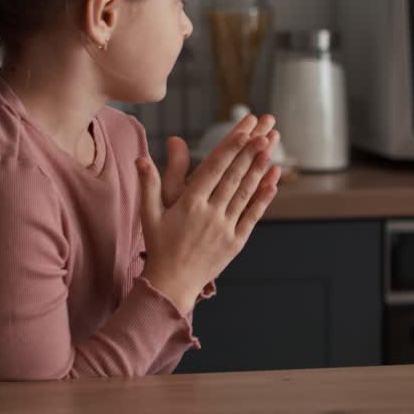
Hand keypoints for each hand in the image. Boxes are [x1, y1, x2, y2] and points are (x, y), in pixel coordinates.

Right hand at [137, 113, 280, 312]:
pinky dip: (264, 197)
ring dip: (259, 168)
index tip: (244, 131)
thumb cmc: (159, 246)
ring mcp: (225, 227)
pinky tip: (273, 180)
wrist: (172, 284)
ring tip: (271, 147)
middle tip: (265, 129)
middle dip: (250, 151)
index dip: (230, 148)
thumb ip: (149, 184)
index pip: (213, 169)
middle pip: (234, 176)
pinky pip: (252, 216)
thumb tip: (140, 157)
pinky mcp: (236, 241)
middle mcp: (209, 213)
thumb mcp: (149, 214)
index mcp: (189, 204)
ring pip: (245, 192)